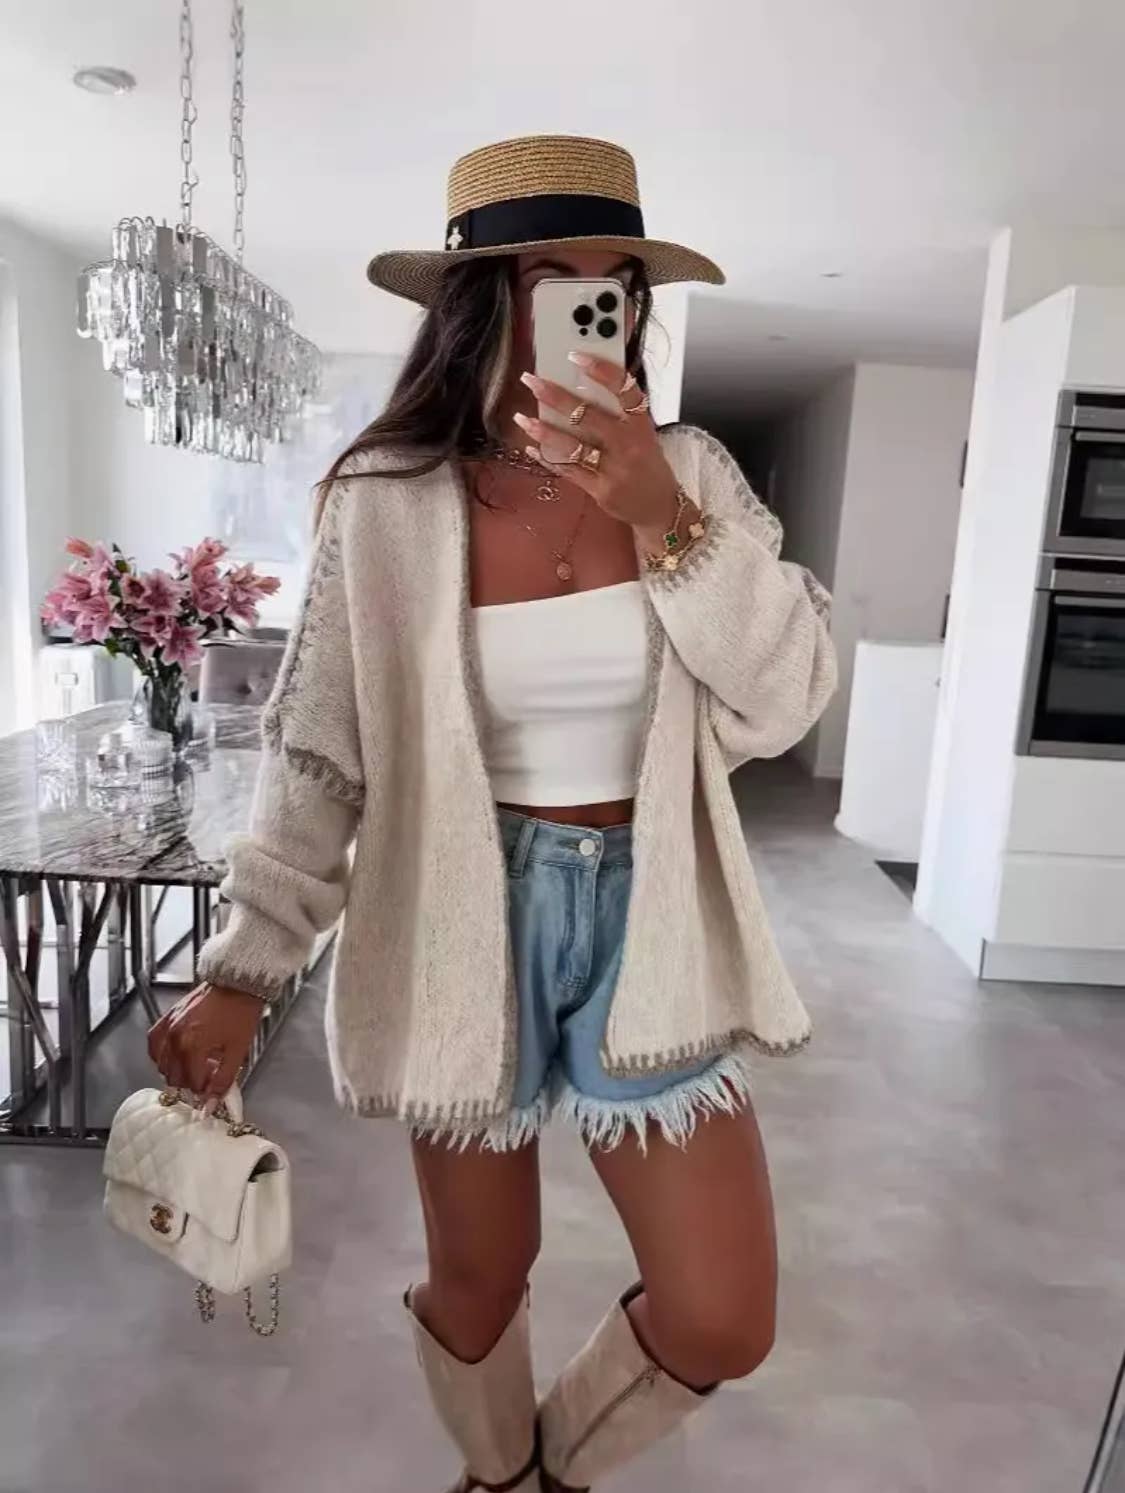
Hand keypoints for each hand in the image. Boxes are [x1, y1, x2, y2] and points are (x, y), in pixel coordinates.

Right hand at [147, 982, 264, 1111]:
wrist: (237, 984)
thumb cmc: (240, 1012)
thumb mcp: (238, 1051)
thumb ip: (223, 1081)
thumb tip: (211, 1105)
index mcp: (193, 1046)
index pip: (191, 1084)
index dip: (204, 1090)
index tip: (213, 1089)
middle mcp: (175, 1037)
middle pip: (174, 1077)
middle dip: (191, 1081)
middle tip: (208, 1074)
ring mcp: (168, 1026)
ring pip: (161, 1064)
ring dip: (176, 1070)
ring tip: (197, 1063)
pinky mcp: (166, 1017)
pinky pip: (153, 1044)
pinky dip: (161, 1054)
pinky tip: (176, 1054)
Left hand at [514, 356, 680, 543]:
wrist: (659, 507)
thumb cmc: (647, 464)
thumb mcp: (643, 434)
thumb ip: (619, 413)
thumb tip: (581, 385)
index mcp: (642, 425)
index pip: (626, 391)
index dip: (602, 371)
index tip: (577, 355)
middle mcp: (629, 445)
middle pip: (589, 416)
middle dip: (556, 396)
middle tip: (531, 381)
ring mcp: (614, 470)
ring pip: (573, 445)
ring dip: (543, 431)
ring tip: (522, 418)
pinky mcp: (600, 490)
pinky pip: (568, 470)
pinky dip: (547, 457)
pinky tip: (531, 447)